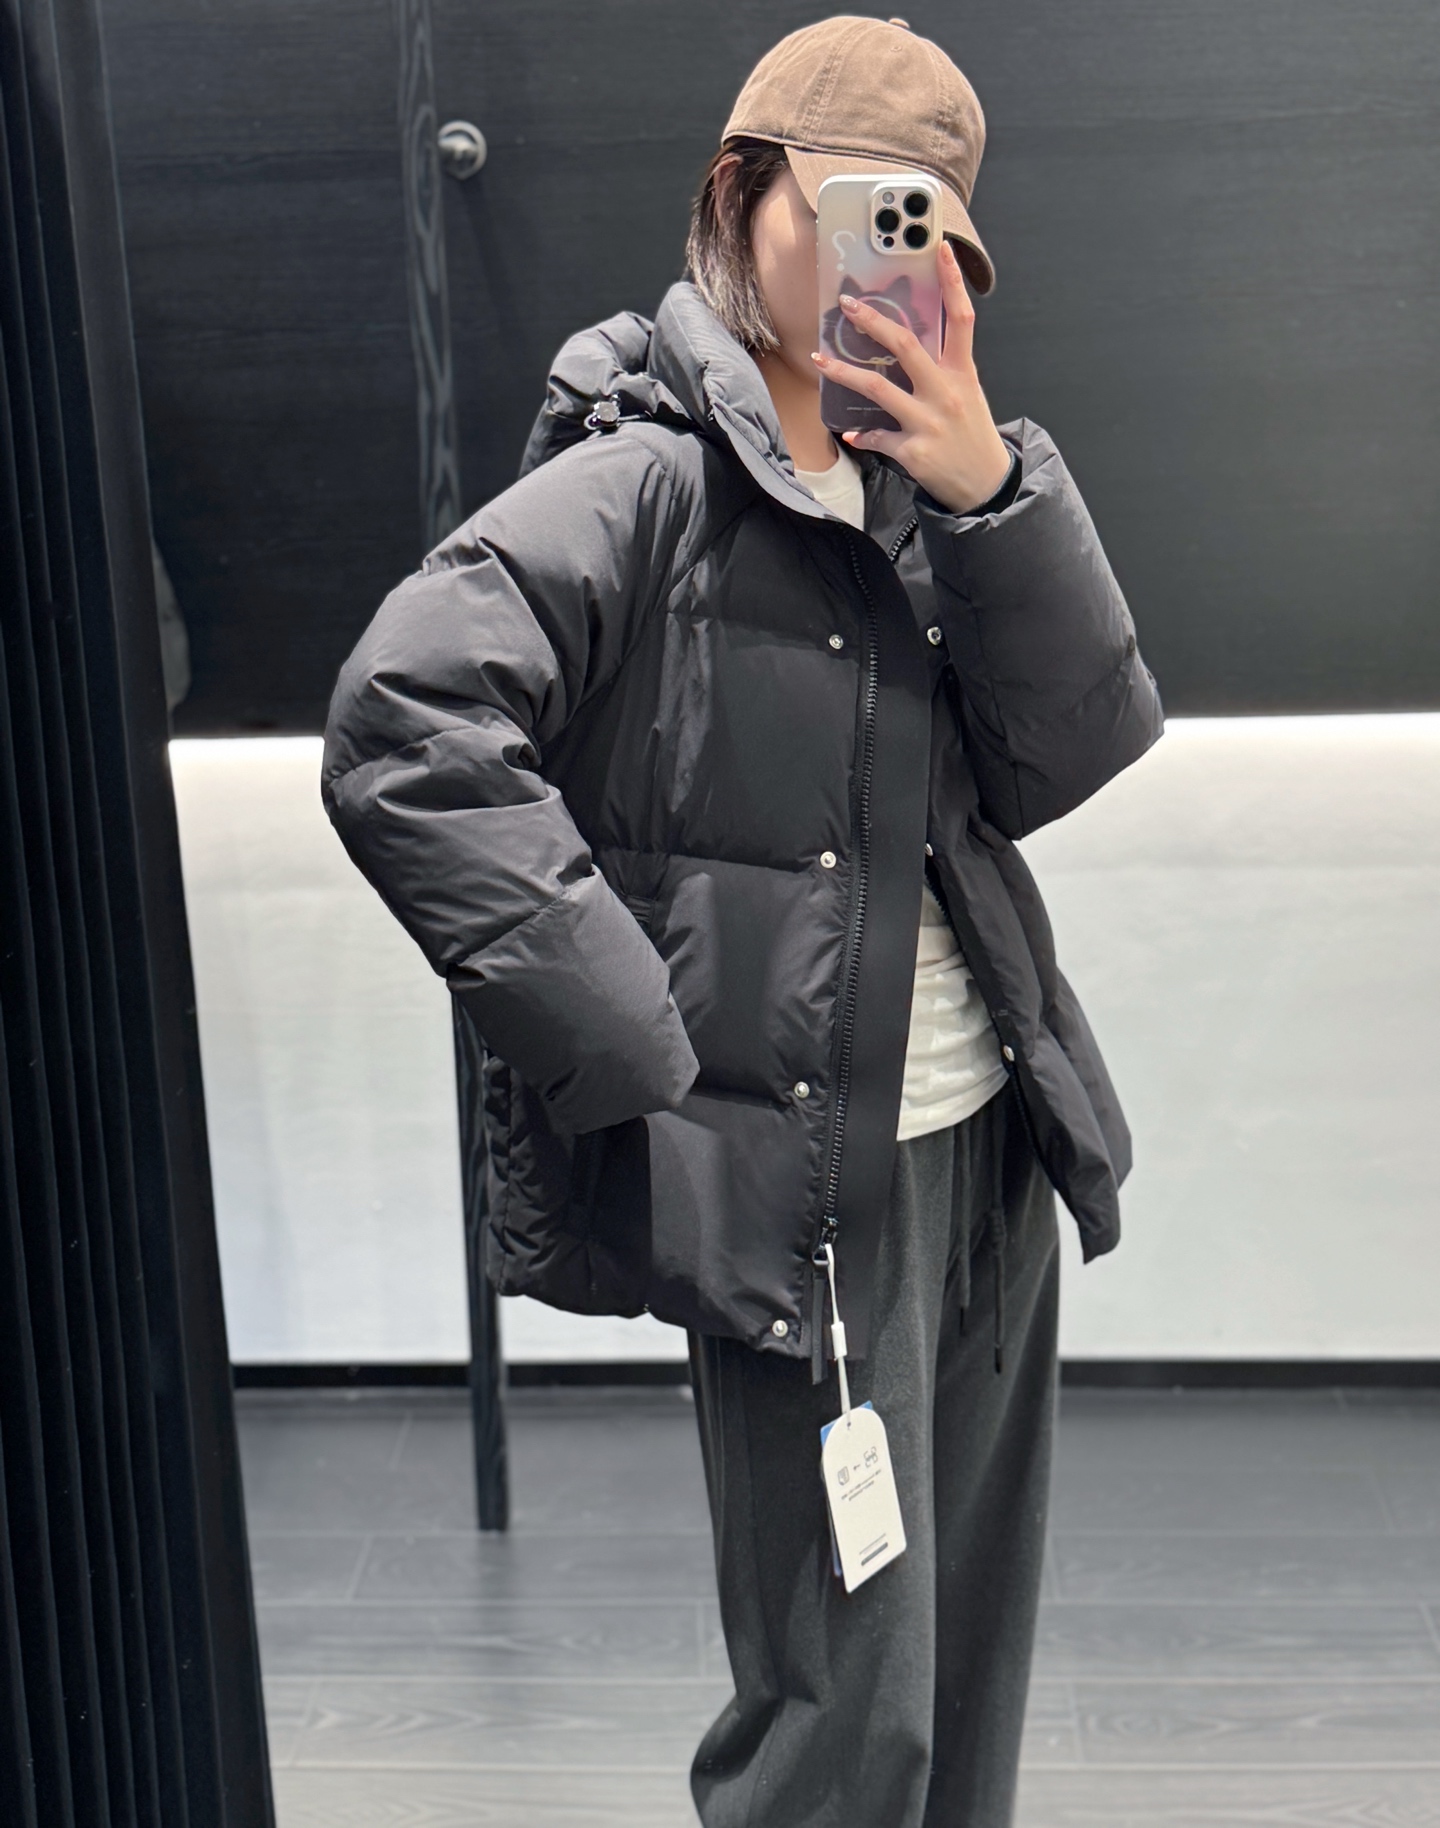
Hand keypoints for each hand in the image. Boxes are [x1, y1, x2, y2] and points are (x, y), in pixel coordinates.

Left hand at [811, 240, 1011, 515]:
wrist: (985, 485)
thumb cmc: (972, 436)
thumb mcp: (967, 395)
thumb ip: (941, 370)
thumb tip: (904, 351)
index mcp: (962, 373)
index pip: (961, 318)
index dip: (952, 282)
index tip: (940, 250)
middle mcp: (945, 393)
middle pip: (906, 346)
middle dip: (873, 322)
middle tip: (848, 305)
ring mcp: (928, 422)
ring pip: (877, 388)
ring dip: (843, 372)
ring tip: (819, 359)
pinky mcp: (913, 451)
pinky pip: (876, 437)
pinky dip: (861, 435)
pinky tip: (851, 433)